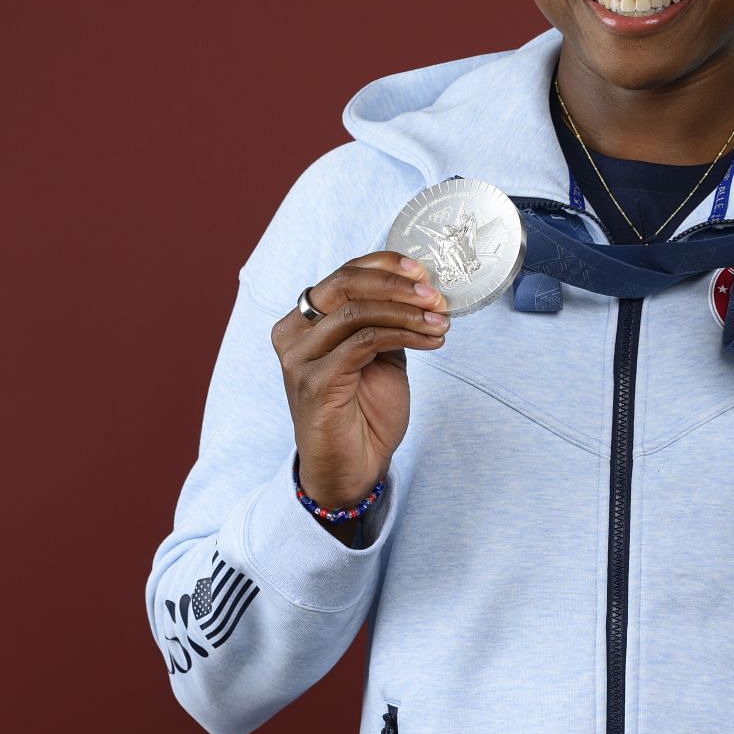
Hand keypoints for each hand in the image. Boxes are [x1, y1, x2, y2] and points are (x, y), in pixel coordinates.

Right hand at [269, 250, 450, 509]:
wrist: (352, 468)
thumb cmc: (364, 413)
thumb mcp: (378, 355)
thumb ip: (385, 321)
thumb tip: (420, 288)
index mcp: (304, 321)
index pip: (344, 273)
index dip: (385, 264)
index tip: (423, 271)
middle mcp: (293, 334)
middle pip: (345, 283)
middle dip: (397, 284)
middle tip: (435, 296)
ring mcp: (299, 358)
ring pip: (357, 311)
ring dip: (407, 312)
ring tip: (440, 322)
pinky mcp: (315, 382)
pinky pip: (365, 342)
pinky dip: (404, 335)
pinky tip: (429, 341)